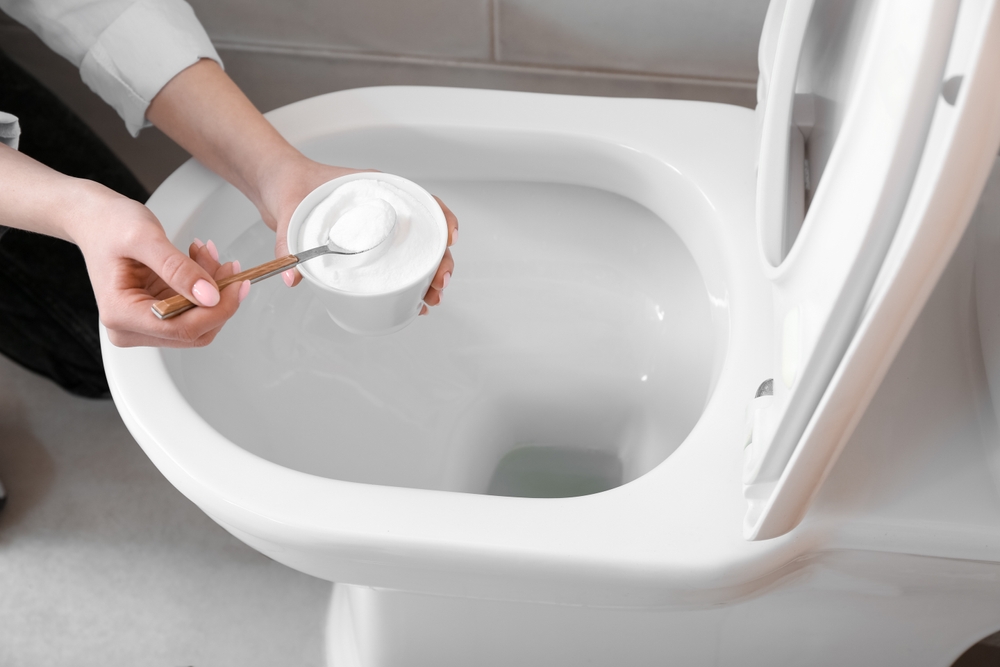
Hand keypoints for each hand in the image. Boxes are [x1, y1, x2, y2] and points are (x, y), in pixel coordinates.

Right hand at [70, 182, 246, 346]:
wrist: (95, 219)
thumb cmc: (110, 224)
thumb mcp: (146, 238)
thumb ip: (178, 269)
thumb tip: (210, 296)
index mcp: (121, 314)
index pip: (182, 329)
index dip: (217, 310)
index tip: (238, 284)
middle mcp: (129, 328)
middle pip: (194, 331)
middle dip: (217, 298)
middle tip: (227, 264)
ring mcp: (143, 324)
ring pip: (198, 321)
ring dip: (212, 289)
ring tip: (206, 254)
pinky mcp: (156, 315)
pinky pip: (192, 309)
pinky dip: (203, 285)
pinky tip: (199, 260)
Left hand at [146, 60, 457, 315]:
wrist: (277, 186)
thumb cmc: (291, 185)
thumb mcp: (289, 211)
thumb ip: (287, 244)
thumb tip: (293, 277)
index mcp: (375, 191)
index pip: (421, 201)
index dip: (441, 219)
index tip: (448, 240)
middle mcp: (383, 210)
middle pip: (426, 234)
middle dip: (440, 262)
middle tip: (438, 285)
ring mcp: (379, 229)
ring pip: (417, 252)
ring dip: (430, 276)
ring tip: (430, 299)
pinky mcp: (368, 247)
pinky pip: (398, 263)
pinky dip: (410, 282)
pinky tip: (415, 300)